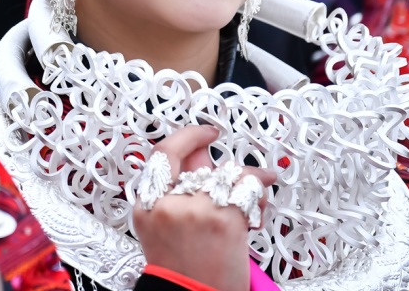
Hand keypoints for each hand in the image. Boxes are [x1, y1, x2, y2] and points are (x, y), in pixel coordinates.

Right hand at [131, 125, 275, 290]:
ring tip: (254, 186)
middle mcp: (168, 204)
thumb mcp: (164, 230)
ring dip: (245, 179)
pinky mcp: (223, 218)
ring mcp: (196, 209)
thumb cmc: (184, 274)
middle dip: (220, 161)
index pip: (164, 155)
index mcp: (147, 206)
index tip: (204, 132)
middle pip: (199, 162)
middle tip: (232, 160)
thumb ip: (177, 192)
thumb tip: (201, 159)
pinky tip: (261, 197)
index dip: (188, 137)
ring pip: (228, 173)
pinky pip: (247, 188)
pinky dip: (259, 190)